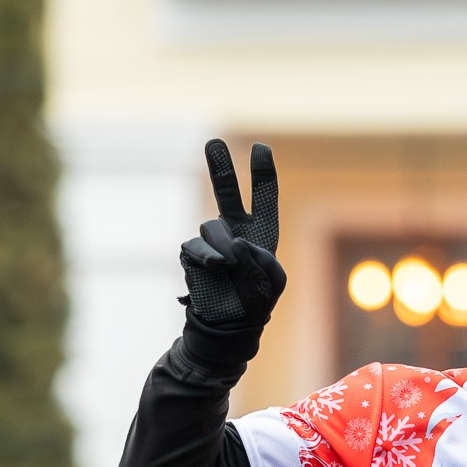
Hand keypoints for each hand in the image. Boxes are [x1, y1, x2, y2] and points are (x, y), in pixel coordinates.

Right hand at [178, 140, 284, 367]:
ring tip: (228, 266)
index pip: (262, 197)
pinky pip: (195, 245)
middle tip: (212, 141)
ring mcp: (212, 241)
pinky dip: (207, 255)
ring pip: (212, 226)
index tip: (261, 147)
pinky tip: (216, 266)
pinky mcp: (193, 255)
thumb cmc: (256, 302)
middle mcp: (234, 229)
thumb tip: (236, 242)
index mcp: (260, 231)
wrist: (227, 325)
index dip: (262, 172)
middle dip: (220, 166)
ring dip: (222, 245)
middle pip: (225, 190)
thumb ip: (262, 259)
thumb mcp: (274, 282)